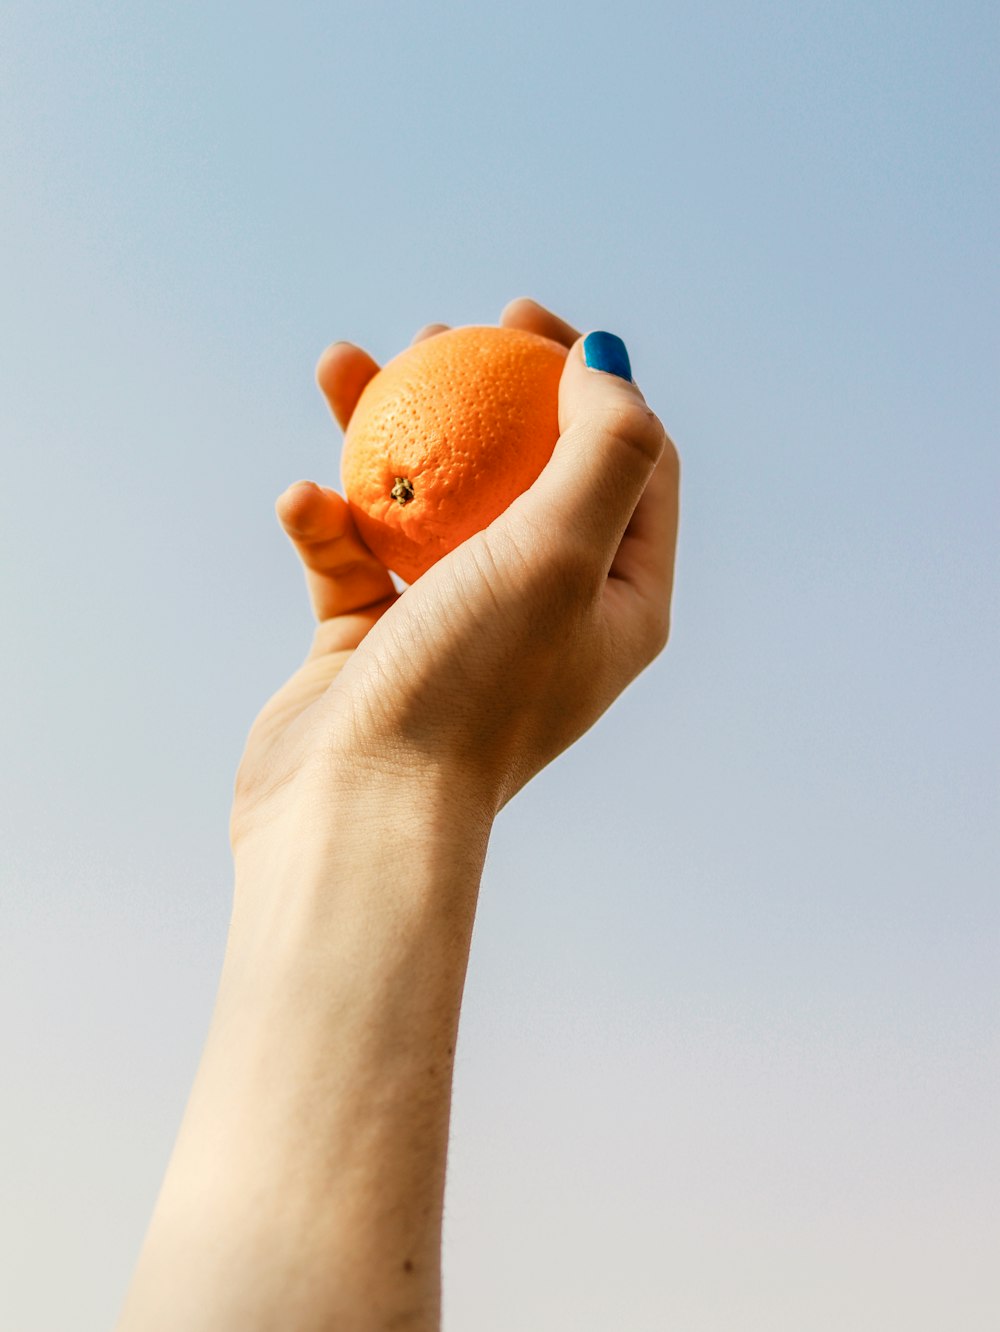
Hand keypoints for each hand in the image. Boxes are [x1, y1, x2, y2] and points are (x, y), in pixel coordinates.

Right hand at [230, 297, 679, 864]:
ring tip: (344, 365)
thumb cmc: (472, 685)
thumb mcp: (560, 554)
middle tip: (439, 334)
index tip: (522, 322)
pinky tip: (303, 503)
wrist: (358, 817)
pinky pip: (352, 556)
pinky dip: (327, 522)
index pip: (632, 465)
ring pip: (428, 501)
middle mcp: (547, 610)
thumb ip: (605, 450)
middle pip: (525, 470)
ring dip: (384, 431)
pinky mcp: (376, 641)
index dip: (589, 380)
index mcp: (618, 599)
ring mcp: (458, 624)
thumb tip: (610, 355)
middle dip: (483, 391)